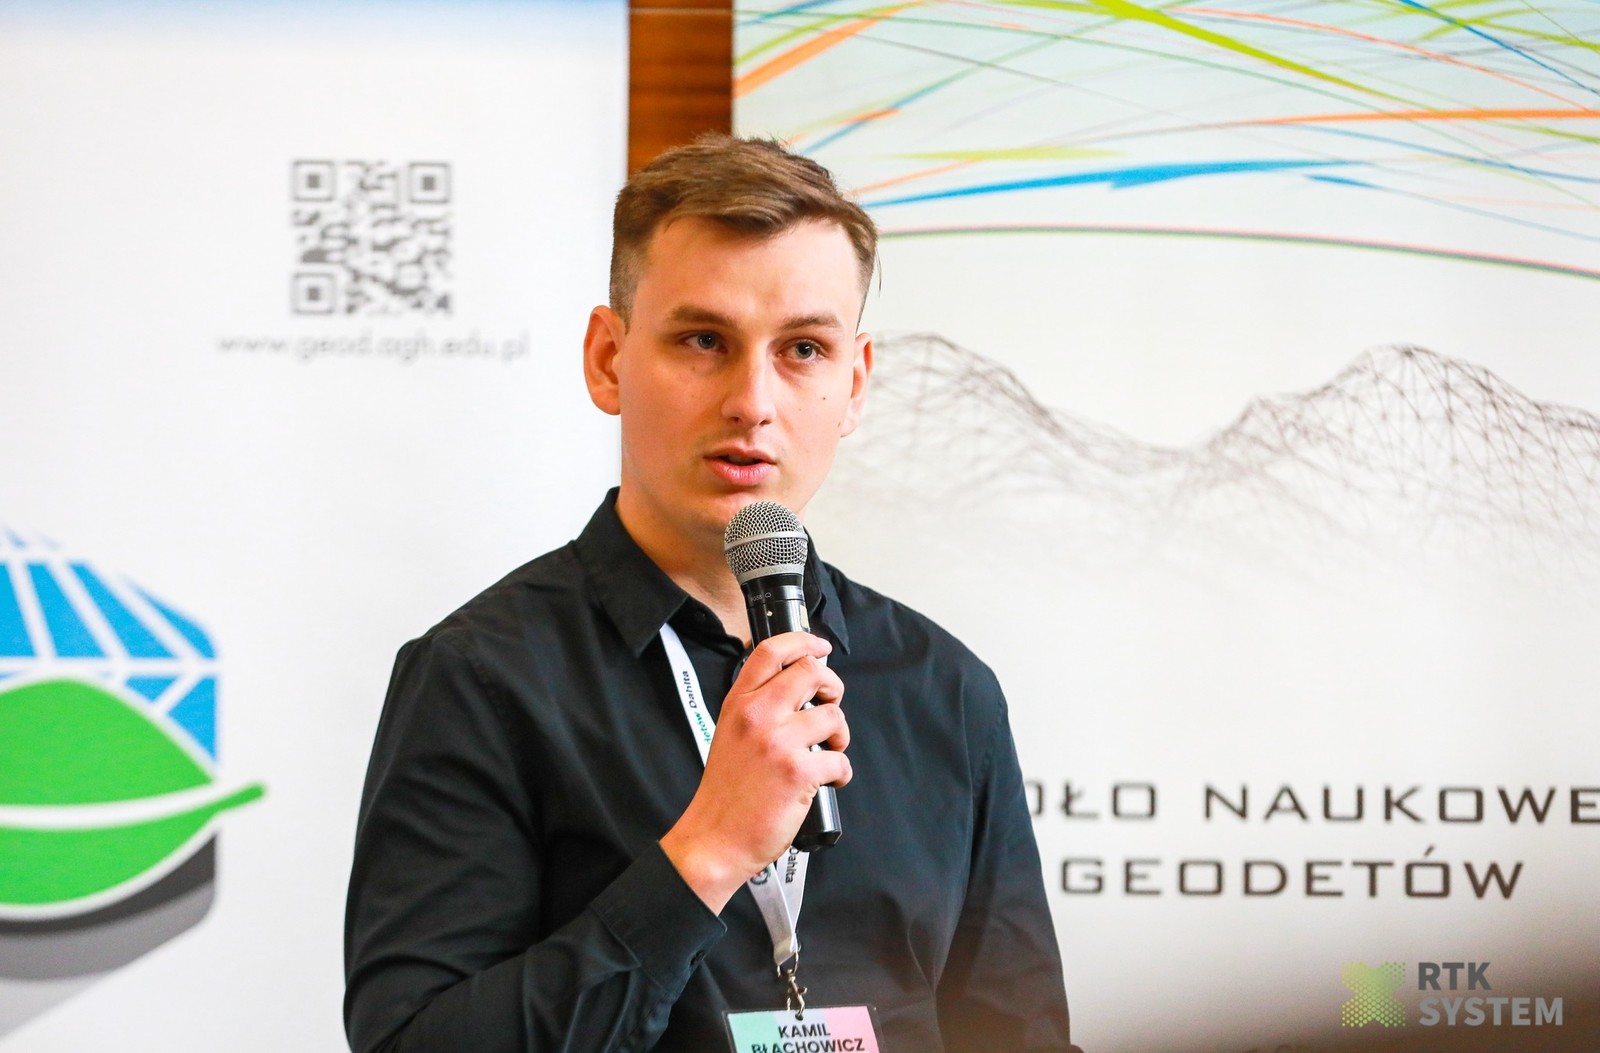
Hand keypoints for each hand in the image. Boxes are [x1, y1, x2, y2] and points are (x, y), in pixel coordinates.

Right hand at [660, 631, 850, 912]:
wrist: (715, 838)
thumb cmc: (726, 792)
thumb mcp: (729, 734)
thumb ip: (757, 707)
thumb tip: (799, 688)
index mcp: (737, 704)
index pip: (771, 651)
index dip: (803, 641)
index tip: (819, 647)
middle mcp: (756, 716)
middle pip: (811, 672)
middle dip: (832, 686)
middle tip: (830, 704)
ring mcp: (777, 742)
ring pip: (832, 714)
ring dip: (840, 734)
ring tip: (829, 752)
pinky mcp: (797, 771)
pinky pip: (840, 759)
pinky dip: (841, 772)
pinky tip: (828, 781)